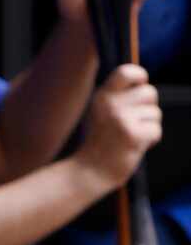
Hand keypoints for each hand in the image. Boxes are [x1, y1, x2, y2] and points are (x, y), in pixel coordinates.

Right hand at [77, 62, 161, 187]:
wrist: (88, 173)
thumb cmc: (99, 144)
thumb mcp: (101, 113)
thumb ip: (118, 97)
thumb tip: (144, 86)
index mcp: (102, 96)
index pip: (127, 71)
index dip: (140, 76)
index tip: (140, 86)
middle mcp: (111, 104)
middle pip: (150, 92)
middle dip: (148, 108)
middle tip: (134, 123)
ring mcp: (121, 119)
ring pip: (155, 113)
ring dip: (149, 126)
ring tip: (131, 137)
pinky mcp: (132, 135)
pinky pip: (156, 130)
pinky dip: (150, 141)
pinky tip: (134, 147)